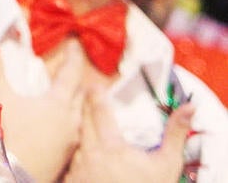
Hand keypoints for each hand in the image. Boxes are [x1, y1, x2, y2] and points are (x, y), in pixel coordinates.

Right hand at [0, 39, 85, 181]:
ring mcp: (71, 140)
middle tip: (69, 70)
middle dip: (74, 80)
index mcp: (58, 103)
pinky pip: (73, 131)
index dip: (73, 57)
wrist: (11, 173)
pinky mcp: (67, 155)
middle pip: (79, 94)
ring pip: (78, 115)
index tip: (76, 46)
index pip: (70, 73)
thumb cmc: (6, 133)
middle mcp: (71, 121)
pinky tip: (56, 123)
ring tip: (63, 96)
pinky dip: (67, 121)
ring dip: (72, 102)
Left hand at [64, 94, 194, 182]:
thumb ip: (174, 134)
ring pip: (73, 140)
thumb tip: (188, 109)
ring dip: (77, 129)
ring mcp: (78, 168)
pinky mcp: (71, 180)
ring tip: (79, 120)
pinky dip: (72, 151)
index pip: (99, 110)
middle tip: (85, 96)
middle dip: (83, 107)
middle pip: (81, 121)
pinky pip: (69, 159)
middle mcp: (90, 155)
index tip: (95, 84)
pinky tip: (76, 149)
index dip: (96, 94)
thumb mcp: (167, 165)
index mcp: (111, 147)